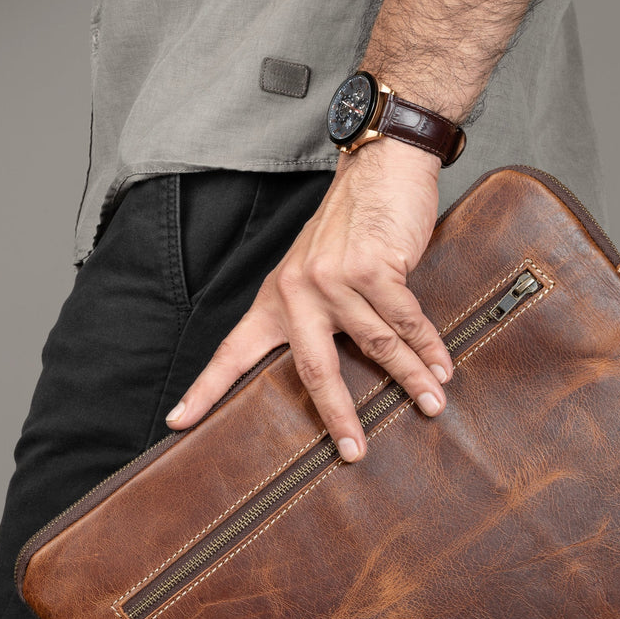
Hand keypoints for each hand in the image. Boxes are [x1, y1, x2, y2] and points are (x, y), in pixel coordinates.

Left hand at [164, 138, 453, 460]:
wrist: (381, 166)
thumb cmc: (356, 222)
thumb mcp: (319, 268)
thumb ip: (320, 313)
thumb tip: (345, 370)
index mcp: (277, 297)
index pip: (233, 351)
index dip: (205, 390)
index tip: (177, 422)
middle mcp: (298, 291)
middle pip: (313, 370)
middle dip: (337, 417)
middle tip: (353, 452)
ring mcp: (333, 278)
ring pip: (375, 346)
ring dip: (411, 379)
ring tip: (432, 405)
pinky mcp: (371, 267)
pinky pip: (405, 320)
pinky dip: (428, 346)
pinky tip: (442, 367)